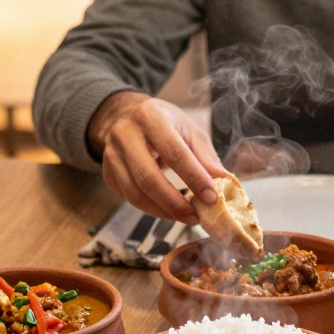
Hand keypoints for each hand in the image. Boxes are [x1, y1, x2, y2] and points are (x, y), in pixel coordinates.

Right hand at [89, 91, 228, 223]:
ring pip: (135, 193)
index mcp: (150, 117)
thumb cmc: (166, 124)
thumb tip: (226, 182)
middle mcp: (125, 134)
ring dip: (163, 211)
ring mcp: (111, 154)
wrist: (129, 117)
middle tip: (196, 217)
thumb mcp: (189, 131)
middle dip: (175, 203)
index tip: (211, 198)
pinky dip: (151, 209)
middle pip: (148, 178)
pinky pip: (129, 198)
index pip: (174, 152)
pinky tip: (169, 210)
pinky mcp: (107, 172)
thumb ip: (206, 157)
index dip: (194, 178)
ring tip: (186, 217)